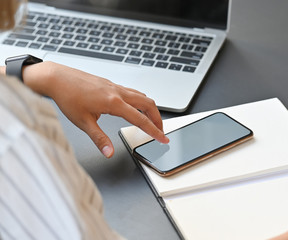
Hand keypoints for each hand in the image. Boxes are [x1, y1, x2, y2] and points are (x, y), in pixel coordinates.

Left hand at [22, 61, 168, 157]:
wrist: (57, 78)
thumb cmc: (67, 97)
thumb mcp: (83, 122)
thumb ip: (99, 139)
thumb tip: (109, 152)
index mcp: (114, 103)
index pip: (141, 120)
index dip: (154, 131)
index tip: (163, 138)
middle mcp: (118, 93)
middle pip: (148, 104)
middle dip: (158, 119)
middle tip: (160, 131)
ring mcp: (115, 87)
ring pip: (142, 96)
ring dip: (150, 109)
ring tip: (151, 120)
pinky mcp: (111, 84)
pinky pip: (133, 92)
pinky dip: (140, 101)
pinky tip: (134, 107)